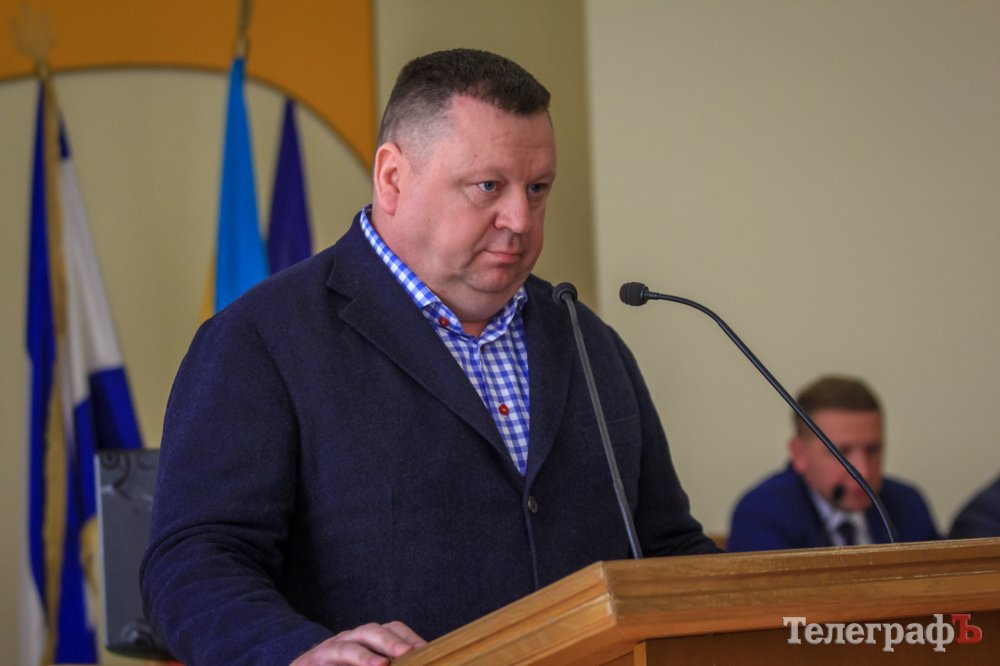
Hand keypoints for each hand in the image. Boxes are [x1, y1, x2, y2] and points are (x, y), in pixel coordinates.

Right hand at [290, 621, 426, 665]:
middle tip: (408, 652)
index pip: (392, 628)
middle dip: (390, 641)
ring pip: (348, 646)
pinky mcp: (312, 661)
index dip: (409, 637)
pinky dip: (344, 664)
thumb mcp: (368, 660)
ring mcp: (330, 648)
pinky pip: (329, 660)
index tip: (425, 650)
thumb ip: (387, 659)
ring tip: (381, 665)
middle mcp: (351, 638)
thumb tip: (415, 659)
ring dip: (364, 656)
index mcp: (368, 638)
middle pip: (371, 631)